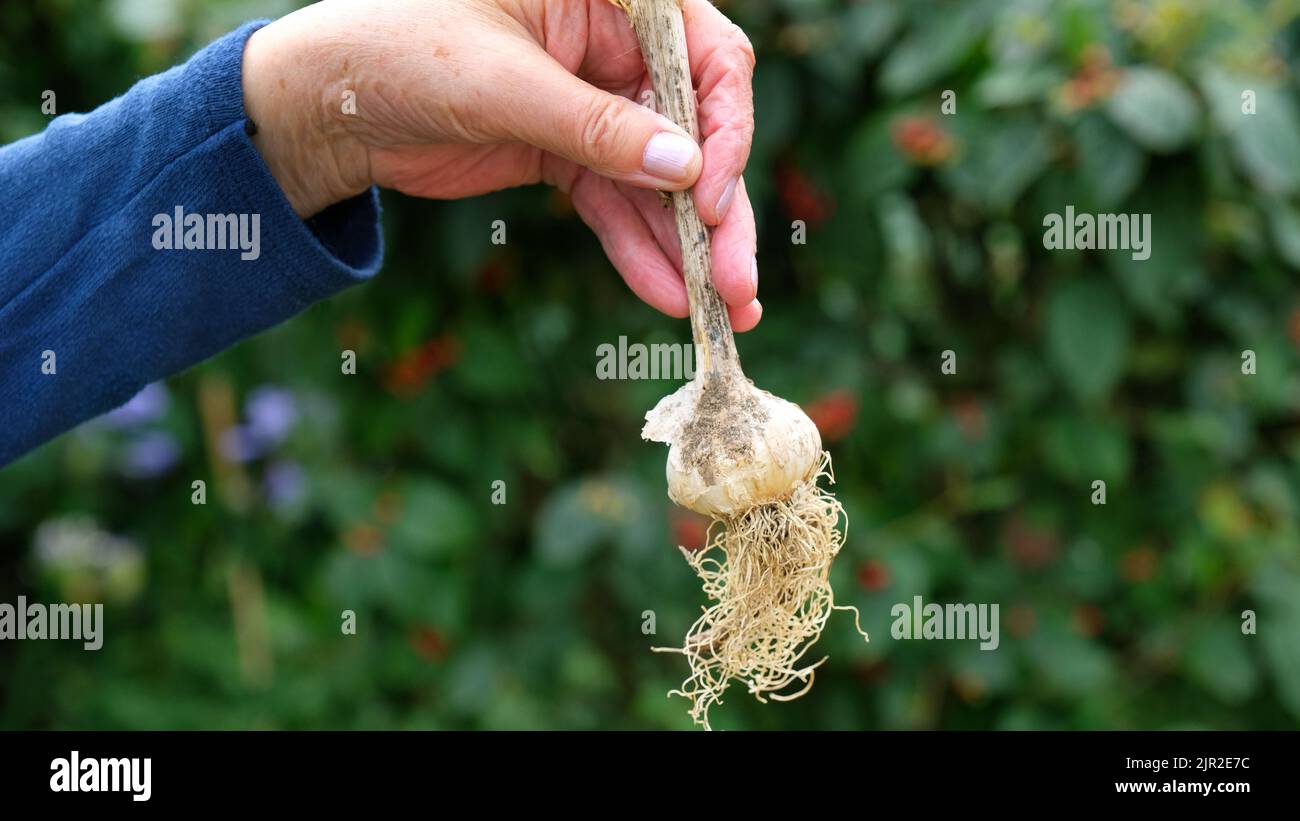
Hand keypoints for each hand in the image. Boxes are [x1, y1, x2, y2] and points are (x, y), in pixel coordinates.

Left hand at [242, 0, 760, 329]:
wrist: (332, 103)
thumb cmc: (401, 51)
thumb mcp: (500, 83)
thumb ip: (595, 126)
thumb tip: (685, 171)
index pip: (707, 58)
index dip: (724, 131)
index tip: (711, 199)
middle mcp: (615, 49)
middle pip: (697, 133)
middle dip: (720, 213)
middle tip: (740, 285)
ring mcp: (597, 106)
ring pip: (663, 182)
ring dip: (689, 248)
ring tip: (720, 313)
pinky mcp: (571, 155)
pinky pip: (617, 207)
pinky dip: (639, 251)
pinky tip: (666, 295)